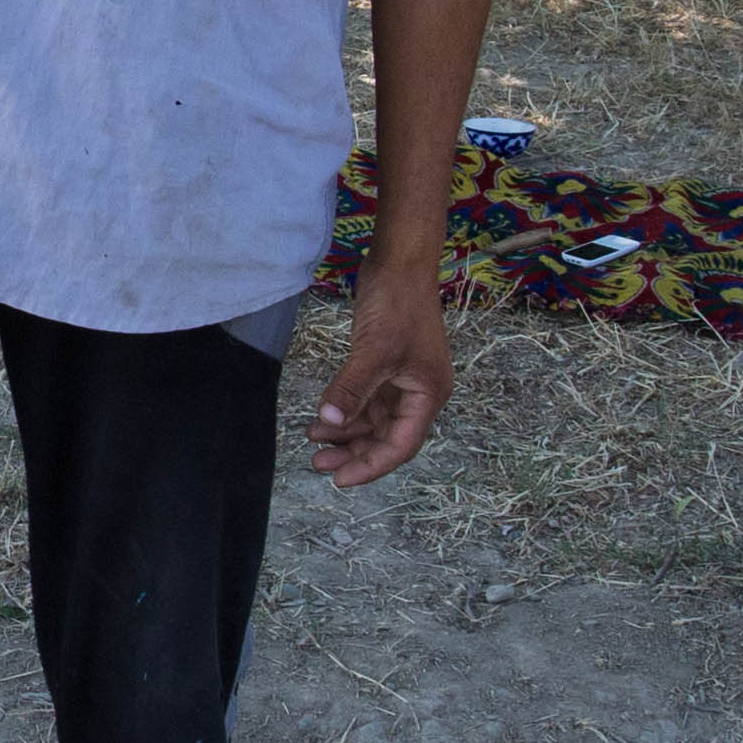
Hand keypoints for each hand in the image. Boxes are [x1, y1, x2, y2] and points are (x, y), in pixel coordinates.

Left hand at [307, 272, 452, 486]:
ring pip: (373, 421)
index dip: (371, 465)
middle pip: (386, 438)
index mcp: (428, 395)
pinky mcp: (385, 367)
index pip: (400, 445)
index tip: (341, 479)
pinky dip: (345, 411)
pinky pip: (365, 400)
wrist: (400, 263)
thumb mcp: (374, 351)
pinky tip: (322, 419)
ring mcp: (402, 380)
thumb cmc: (399, 303)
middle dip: (353, 453)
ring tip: (314, 442)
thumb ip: (351, 389)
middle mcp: (418, 393)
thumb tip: (330, 422)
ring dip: (346, 433)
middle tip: (319, 464)